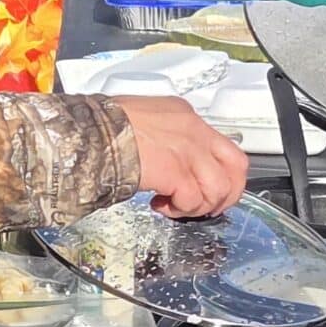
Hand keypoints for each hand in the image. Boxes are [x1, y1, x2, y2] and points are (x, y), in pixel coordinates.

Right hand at [113, 96, 249, 218]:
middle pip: (236, 166)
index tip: (204, 186)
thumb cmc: (103, 127)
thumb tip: (169, 160)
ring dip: (200, 205)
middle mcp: (193, 130)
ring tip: (176, 206)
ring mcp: (188, 150)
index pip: (222, 145)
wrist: (89, 133)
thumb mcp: (144, 119)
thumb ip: (164, 137)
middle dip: (226, 193)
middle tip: (206, 206)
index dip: (218, 172)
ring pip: (219, 188)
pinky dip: (180, 210)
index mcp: (185, 115)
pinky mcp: (176, 172)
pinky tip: (160, 205)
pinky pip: (194, 201)